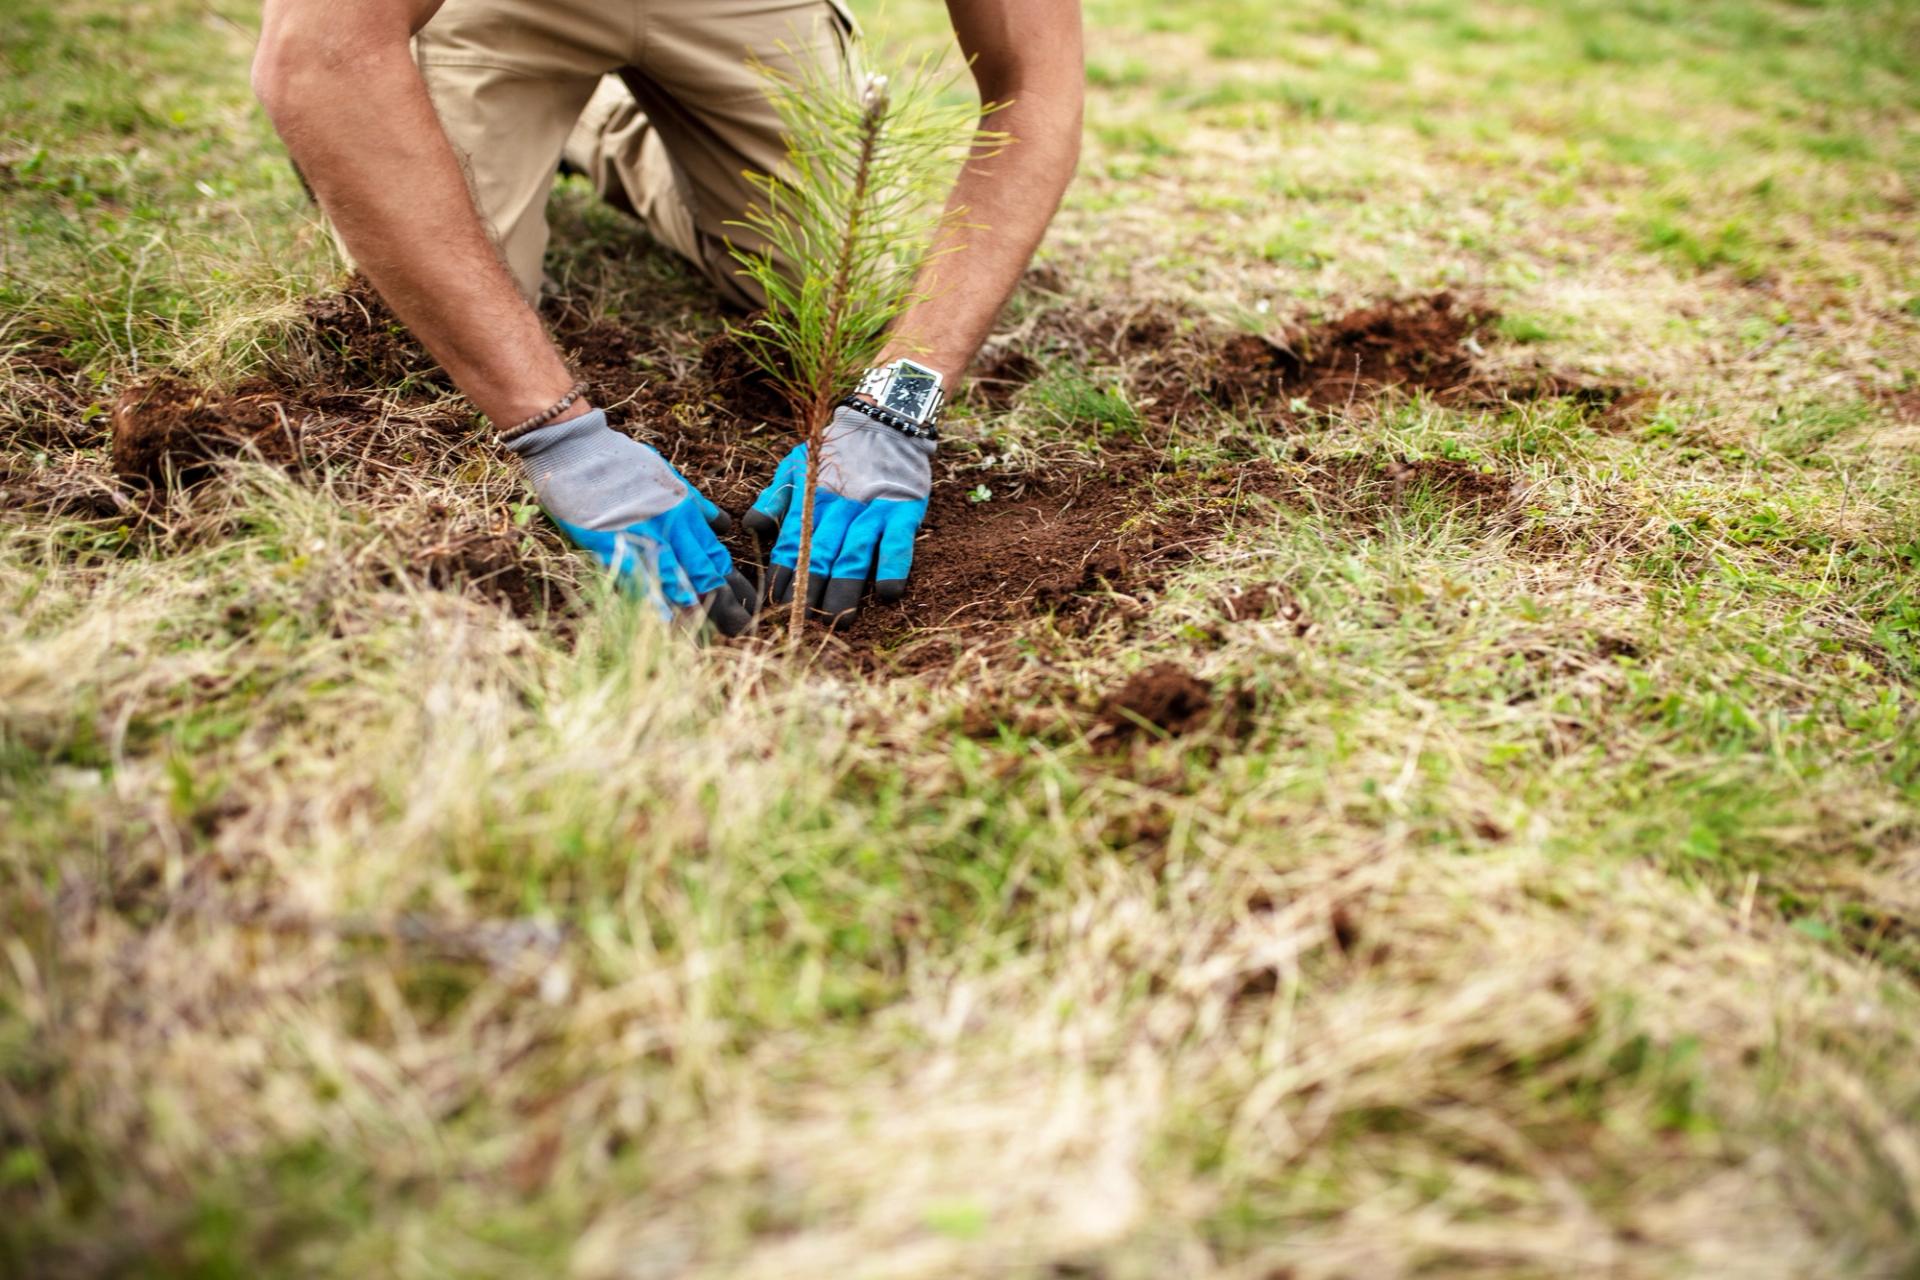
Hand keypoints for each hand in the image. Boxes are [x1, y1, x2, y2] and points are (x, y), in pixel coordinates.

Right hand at [505, 408, 754, 634]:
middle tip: (740, 628)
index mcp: (685, 510)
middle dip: (724, 603)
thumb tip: (724, 525)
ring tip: (713, 633)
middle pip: (704, 572)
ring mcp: (641, 535)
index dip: (733, 583)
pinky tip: (666, 623)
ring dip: (695, 608)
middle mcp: (670, 526)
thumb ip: (695, 503)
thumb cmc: (620, 461)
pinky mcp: (611, 543)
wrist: (578, 449)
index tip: (747, 605)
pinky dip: (653, 601)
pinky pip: (638, 577)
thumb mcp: (667, 475)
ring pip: (677, 579)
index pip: (717, 555)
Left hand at [743, 405, 932, 626]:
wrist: (886, 419)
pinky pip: (897, 541)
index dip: (783, 573)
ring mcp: (872, 510)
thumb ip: (776, 496)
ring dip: (846, 586)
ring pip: (854, 553)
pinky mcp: (903, 510)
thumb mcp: (798, 465)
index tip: (775, 601)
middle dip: (810, 588)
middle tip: (802, 619)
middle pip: (820, 553)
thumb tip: (752, 526)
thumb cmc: (837, 451)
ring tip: (841, 619)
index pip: (791, 543)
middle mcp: (839, 508)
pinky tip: (888, 592)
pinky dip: (893, 565)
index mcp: (811, 500)